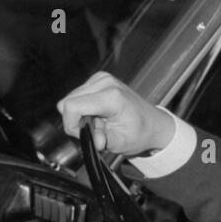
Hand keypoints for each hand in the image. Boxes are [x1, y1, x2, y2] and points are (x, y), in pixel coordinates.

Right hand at [59, 72, 174, 155]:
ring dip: (81, 115)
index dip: (72, 124)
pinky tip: (100, 114)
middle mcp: (105, 83)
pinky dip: (84, 108)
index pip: (72, 106)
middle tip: (96, 130)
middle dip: (77, 121)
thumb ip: (105, 141)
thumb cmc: (140, 131)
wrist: (152, 123)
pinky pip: (77, 95)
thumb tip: (95, 141)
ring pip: (70, 99)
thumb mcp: (122, 143)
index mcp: (112, 96)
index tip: (83, 134)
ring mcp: (102, 78)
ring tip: (101, 122)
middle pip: (67, 102)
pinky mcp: (98, 79)